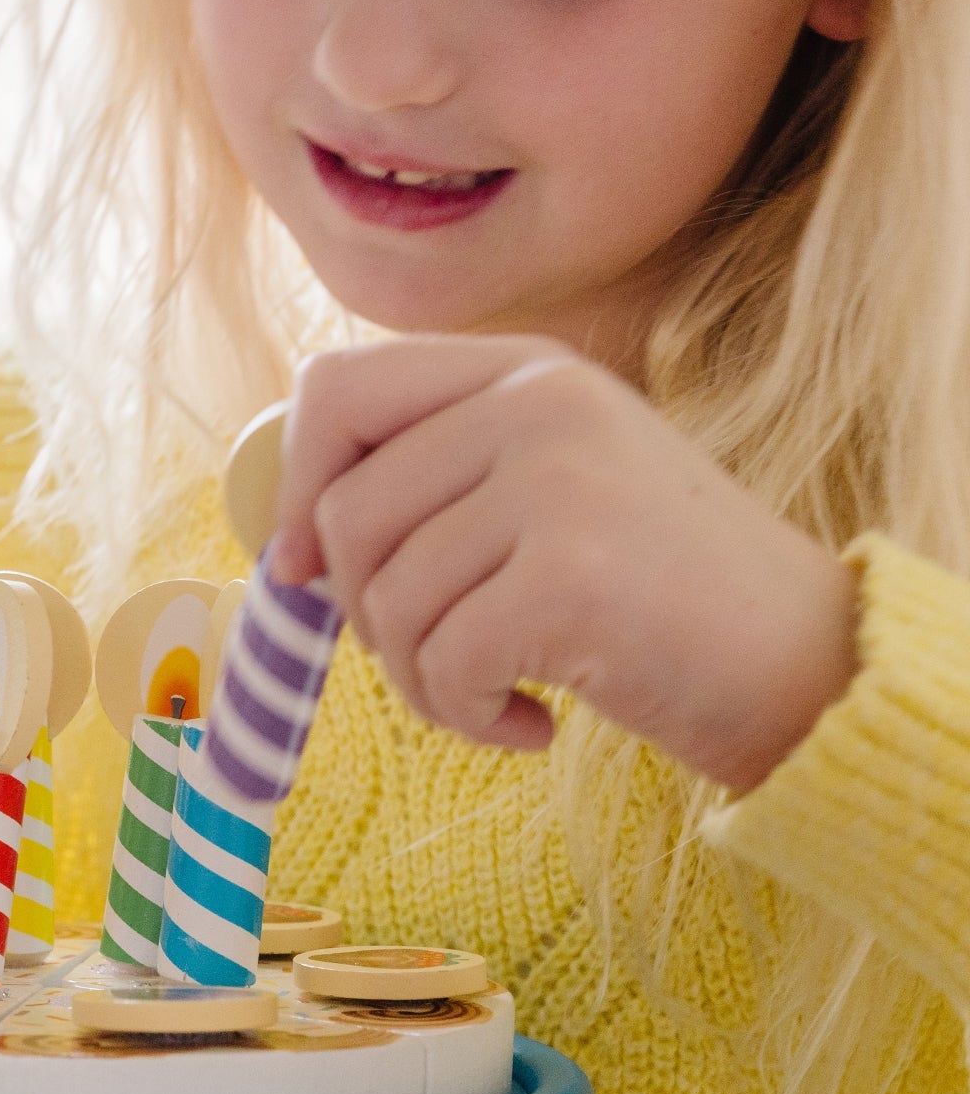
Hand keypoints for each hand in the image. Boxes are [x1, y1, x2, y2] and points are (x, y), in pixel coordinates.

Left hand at [267, 337, 859, 791]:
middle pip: (344, 515)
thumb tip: (287, 549)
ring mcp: (558, 481)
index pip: (338, 389)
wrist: (807, 665)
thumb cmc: (654, 595)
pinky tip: (530, 724)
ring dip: (421, 681)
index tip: (303, 566)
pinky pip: (440, 664)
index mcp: (524, 368)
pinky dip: (466, 718)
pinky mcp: (570, 576)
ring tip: (496, 694)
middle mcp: (539, 401)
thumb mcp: (547, 494)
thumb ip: (433, 485)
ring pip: (386, 600)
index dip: (294, 484)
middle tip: (437, 658)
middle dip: (366, 616)